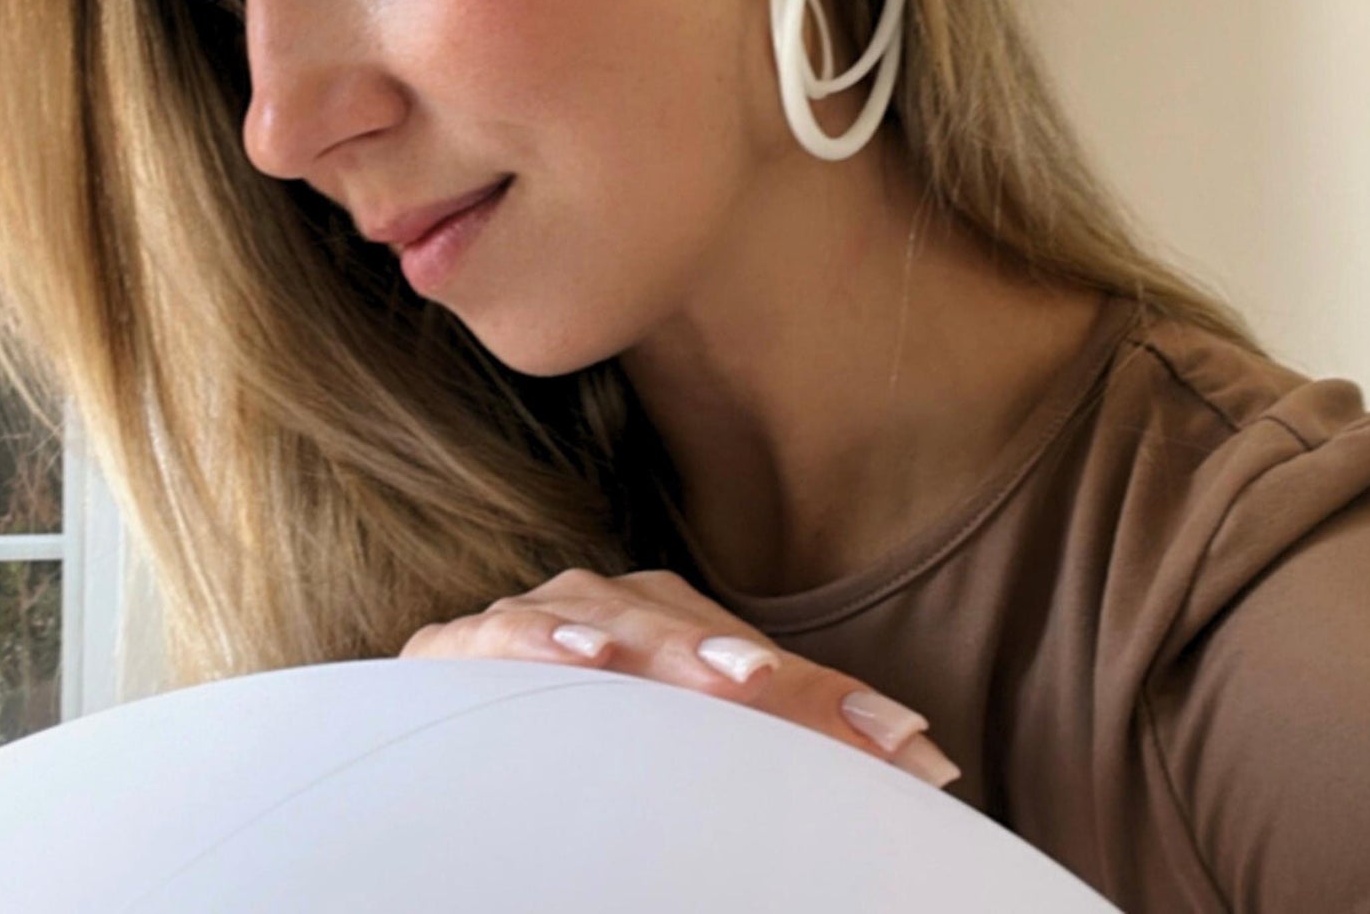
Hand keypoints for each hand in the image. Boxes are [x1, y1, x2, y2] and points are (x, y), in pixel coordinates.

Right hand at [398, 566, 959, 788]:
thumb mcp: (675, 742)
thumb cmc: (566, 732)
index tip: (913, 751)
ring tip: (741, 679)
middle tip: (853, 719)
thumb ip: (777, 744)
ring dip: (679, 648)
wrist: (443, 723)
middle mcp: (615, 608)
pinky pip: (508, 635)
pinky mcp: (466, 645)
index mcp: (669, 623)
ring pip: (621, 623)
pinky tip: (589, 661)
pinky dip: (546, 641)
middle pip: (705, 639)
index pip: (765, 662)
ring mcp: (544, 617)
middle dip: (781, 678)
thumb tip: (926, 761)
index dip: (835, 703)